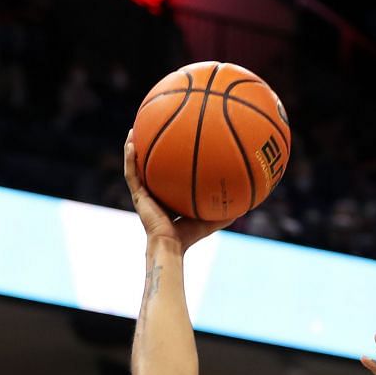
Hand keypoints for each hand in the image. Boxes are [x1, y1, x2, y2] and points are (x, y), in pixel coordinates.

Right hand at [124, 135, 233, 251]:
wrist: (170, 245)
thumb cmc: (189, 236)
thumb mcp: (211, 219)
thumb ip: (225, 211)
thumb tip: (246, 207)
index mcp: (167, 197)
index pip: (167, 175)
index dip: (168, 160)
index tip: (172, 142)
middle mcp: (154, 193)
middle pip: (149, 166)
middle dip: (148, 148)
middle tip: (150, 129)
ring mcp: (143, 194)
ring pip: (135, 166)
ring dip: (133, 148)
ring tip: (133, 130)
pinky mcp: (138, 196)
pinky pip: (131, 173)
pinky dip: (129, 158)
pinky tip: (131, 143)